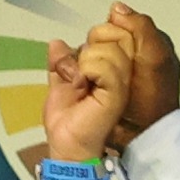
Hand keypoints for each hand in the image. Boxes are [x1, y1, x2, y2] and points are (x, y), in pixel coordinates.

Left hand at [39, 35, 123, 176]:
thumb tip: (57, 43)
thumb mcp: (60, 83)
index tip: (79, 61)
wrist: (67, 144)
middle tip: (78, 73)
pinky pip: (105, 67)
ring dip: (86, 61)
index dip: (95, 38)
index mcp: (111, 70)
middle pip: (114, 36)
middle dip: (89, 48)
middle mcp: (121, 75)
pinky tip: (82, 84)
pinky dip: (87, 70)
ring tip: (80, 81)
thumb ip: (62, 62)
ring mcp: (121, 84)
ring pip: (110, 49)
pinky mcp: (117, 94)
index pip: (113, 34)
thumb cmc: (68, 122)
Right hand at [93, 4, 179, 147]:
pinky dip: (78, 69)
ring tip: (94, 78)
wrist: (141, 133)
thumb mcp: (156, 57)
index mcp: (146, 43)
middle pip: (99, 35)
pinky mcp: (97, 82)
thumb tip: (116, 8)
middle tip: (109, 68)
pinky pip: (79, 64)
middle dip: (99, 48)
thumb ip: (141, 27)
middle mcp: (127, 52)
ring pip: (87, 48)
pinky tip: (84, 80)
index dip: (115, 34)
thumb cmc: (154, 97)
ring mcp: (111, 67)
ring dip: (86, 60)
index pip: (118, 23)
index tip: (122, 52)